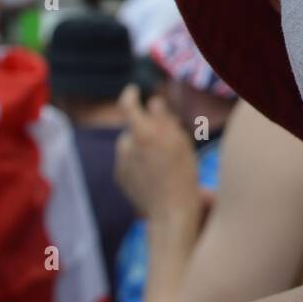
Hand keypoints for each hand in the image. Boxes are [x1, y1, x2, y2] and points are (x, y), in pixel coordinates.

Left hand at [114, 84, 201, 221]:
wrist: (171, 211)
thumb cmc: (182, 174)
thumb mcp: (181, 141)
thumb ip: (164, 119)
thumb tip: (153, 102)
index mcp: (143, 133)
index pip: (127, 105)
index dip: (130, 95)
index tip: (133, 90)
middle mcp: (127, 146)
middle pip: (135, 128)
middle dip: (146, 129)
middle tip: (167, 142)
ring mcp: (121, 163)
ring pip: (131, 145)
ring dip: (142, 147)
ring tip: (163, 164)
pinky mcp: (120, 177)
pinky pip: (128, 161)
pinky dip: (138, 162)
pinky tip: (154, 175)